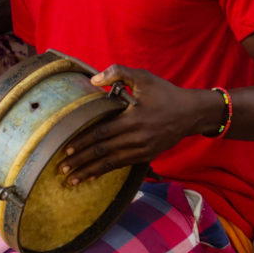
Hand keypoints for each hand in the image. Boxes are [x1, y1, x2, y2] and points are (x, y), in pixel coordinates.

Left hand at [58, 65, 204, 183]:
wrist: (192, 113)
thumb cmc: (165, 92)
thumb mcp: (143, 77)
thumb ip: (118, 73)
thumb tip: (93, 80)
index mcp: (133, 119)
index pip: (102, 133)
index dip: (83, 142)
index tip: (65, 149)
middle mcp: (137, 138)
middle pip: (103, 152)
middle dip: (81, 161)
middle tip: (61, 168)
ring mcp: (143, 149)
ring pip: (111, 163)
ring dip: (90, 171)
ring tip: (71, 179)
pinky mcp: (147, 155)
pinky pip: (122, 165)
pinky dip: (105, 172)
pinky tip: (92, 176)